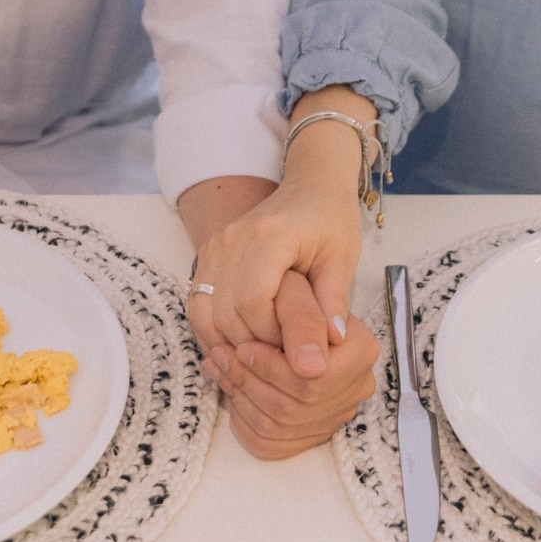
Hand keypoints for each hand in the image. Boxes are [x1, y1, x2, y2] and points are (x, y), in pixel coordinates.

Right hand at [188, 150, 362, 360]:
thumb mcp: (342, 258)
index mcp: (268, 237)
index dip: (271, 333)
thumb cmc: (330, 220)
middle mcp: (231, 240)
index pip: (252, 301)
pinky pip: (198, 305)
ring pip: (204, 313)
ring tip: (262, 352)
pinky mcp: (207, 258)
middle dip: (252, 343)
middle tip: (281, 353)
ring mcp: (214, 248)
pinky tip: (240, 343)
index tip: (295, 343)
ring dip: (230, 342)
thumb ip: (334, 300)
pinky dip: (214, 331)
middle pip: (225, 312)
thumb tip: (333, 342)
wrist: (309, 188)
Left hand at [206, 270, 380, 458]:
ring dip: (240, 395)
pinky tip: (230, 390)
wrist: (296, 312)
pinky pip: (270, 444)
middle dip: (250, 380)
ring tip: (218, 366)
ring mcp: (335, 415)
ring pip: (278, 426)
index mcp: (362, 352)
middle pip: (296, 405)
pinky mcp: (312, 434)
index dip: (272, 367)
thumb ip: (302, 319)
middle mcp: (356, 388)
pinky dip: (243, 420)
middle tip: (220, 356)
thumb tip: (309, 367)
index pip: (315, 377)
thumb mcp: (296, 292)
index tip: (243, 348)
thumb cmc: (293, 297)